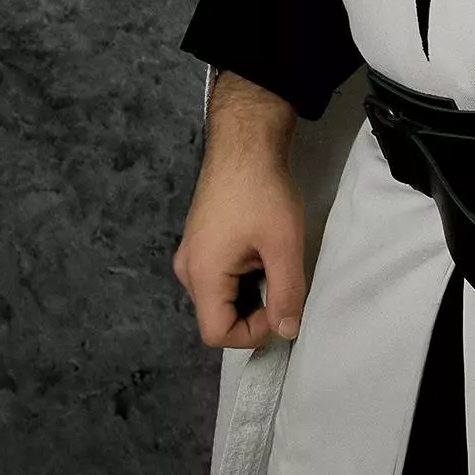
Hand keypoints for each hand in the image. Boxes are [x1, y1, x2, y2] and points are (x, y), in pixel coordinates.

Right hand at [172, 73, 305, 348]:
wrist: (245, 141)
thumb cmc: (263, 192)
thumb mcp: (283, 244)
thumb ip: (287, 293)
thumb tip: (288, 333)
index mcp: (201, 275)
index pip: (217, 333)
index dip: (253, 332)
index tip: (281, 305)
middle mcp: (187, 269)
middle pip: (217, 314)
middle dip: (253, 309)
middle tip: (281, 278)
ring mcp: (190, 252)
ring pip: (220, 294)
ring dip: (250, 289)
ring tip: (272, 258)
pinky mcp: (200, 238)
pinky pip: (218, 273)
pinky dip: (242, 272)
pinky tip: (261, 246)